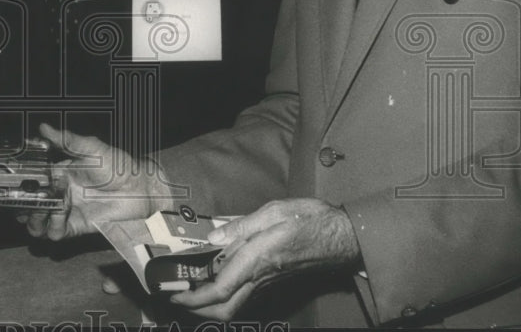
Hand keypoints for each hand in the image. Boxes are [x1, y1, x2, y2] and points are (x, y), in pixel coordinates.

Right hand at [18, 124, 179, 240]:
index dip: (22, 183)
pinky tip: (58, 217)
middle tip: (26, 200)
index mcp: (60, 173)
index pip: (33, 180)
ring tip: (41, 209)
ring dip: (34, 219)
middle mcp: (60, 193)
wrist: (139, 189)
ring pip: (38, 222)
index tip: (16, 183)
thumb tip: (43, 127)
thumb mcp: (92, 148)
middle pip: (31, 203)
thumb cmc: (118, 165)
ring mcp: (67, 211)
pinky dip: (52, 228)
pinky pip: (56, 233)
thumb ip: (67, 140)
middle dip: (23, 204)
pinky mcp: (76, 226)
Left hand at [169, 198, 360, 318]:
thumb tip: (214, 237)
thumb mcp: (275, 211)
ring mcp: (269, 282)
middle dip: (199, 309)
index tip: (175, 294)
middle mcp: (261, 277)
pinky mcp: (274, 280)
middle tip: (179, 296)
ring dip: (210, 303)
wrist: (344, 236)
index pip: (220, 290)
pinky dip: (225, 293)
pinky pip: (245, 294)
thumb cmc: (312, 220)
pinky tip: (217, 277)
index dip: (194, 298)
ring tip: (191, 287)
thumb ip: (242, 225)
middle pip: (225, 308)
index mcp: (257, 260)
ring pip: (235, 304)